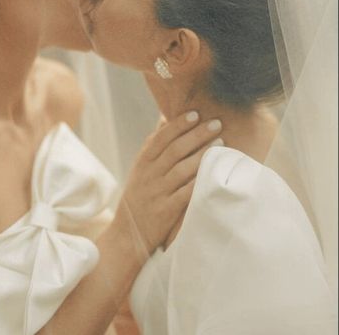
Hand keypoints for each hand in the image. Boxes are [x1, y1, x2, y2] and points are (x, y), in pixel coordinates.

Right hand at [115, 112, 222, 255]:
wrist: (127, 233)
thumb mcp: (140, 168)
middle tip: (216, 123)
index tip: (195, 113)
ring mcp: (157, 193)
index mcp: (143, 162)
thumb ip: (153, 144)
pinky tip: (214, 174)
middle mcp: (149, 175)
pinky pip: (185, 194)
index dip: (178, 125)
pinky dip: (199, 183)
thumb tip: (164, 117)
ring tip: (220, 143)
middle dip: (196, 135)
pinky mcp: (166, 211)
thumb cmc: (139, 195)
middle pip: (174, 150)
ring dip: (202, 155)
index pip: (160, 138)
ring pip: (181, 170)